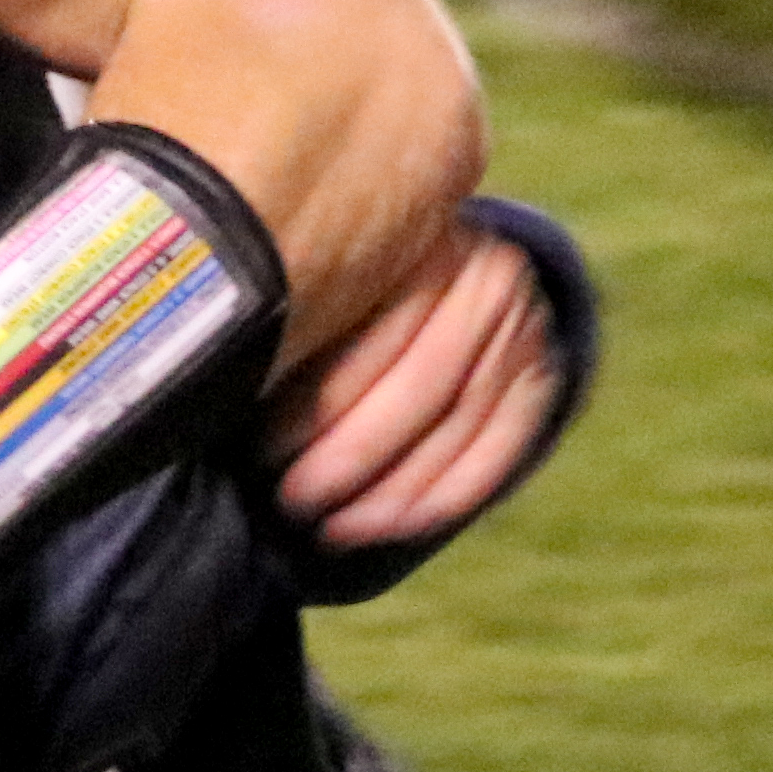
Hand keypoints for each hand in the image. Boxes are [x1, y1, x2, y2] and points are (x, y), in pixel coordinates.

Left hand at [268, 217, 563, 555]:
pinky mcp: (541, 381)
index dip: (314, 409)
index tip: (262, 454)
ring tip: (330, 527)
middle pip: (417, 392)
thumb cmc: (352, 287)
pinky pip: (495, 456)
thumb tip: (232, 381)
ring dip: (388, 495)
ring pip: (455, 431)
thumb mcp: (329, 282)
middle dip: (348, 459)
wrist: (446, 274)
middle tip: (291, 502)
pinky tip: (389, 527)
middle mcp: (490, 282)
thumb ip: (300, 316)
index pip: (371, 343)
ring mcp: (525, 333)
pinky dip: (440, 500)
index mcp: (429, 244)